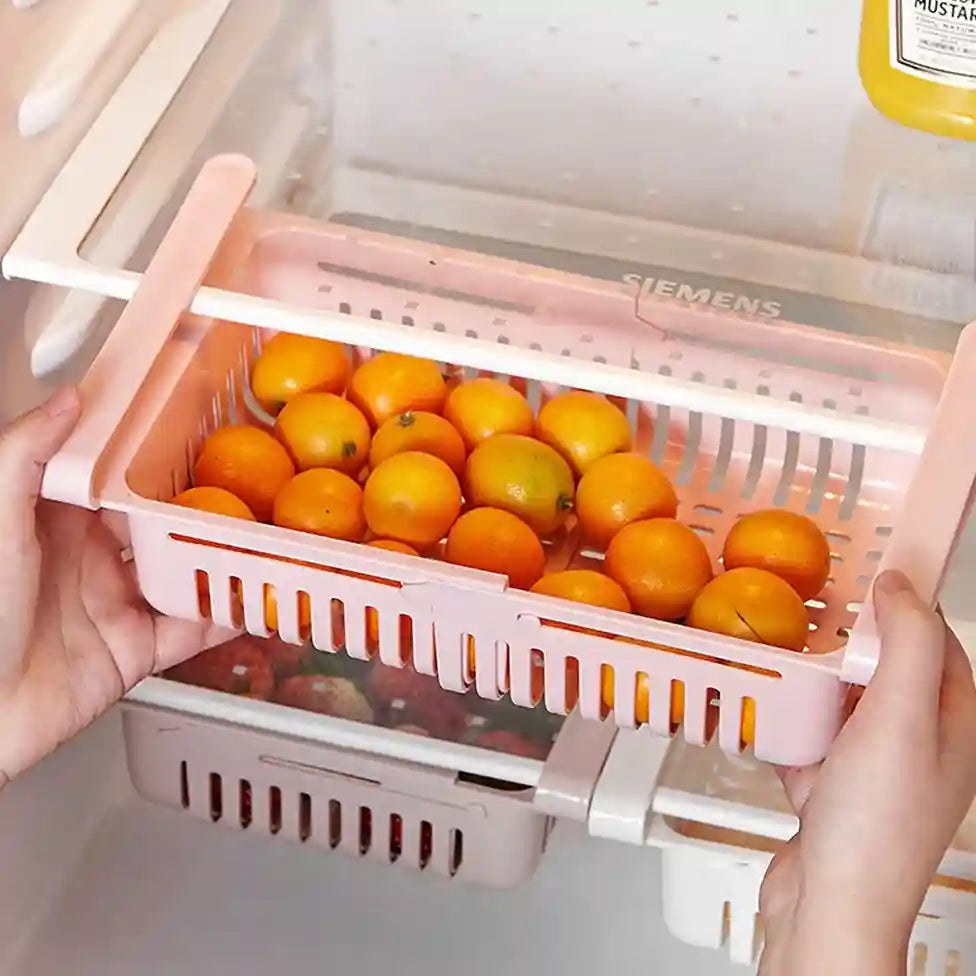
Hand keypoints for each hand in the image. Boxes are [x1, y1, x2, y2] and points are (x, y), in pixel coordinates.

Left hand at [0, 388, 230, 784]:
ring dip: (222, 558)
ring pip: (183, 573)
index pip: (117, 478)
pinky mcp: (133, 651)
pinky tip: (253, 601)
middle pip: (161, 523)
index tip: (197, 432)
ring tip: (264, 536)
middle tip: (250, 482)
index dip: (156, 456)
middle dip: (203, 505)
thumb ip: (27, 455)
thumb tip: (70, 400)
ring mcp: (114, 605)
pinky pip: (190, 632)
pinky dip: (225, 619)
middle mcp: (89, 559)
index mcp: (55, 522)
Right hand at [758, 570, 975, 975]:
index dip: (911, 610)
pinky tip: (765, 716)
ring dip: (813, 686)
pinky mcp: (830, 794)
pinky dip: (788, 728)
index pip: (942, 648)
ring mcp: (872, 774)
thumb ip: (908, 645)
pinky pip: (808, 743)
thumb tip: (903, 587)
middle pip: (886, 675)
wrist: (830, 905)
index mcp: (953, 729)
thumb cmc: (875, 823)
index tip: (874, 576)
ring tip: (783, 657)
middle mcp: (918, 749)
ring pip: (842, 707)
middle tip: (815, 615)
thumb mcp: (902, 716)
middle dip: (851, 647)